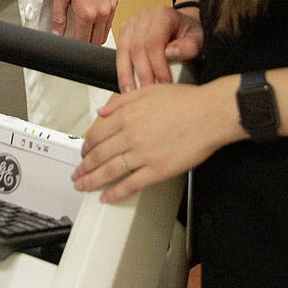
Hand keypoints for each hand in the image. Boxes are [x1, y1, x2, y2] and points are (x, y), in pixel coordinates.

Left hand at [50, 0, 118, 44]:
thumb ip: (59, 16)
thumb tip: (56, 34)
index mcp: (87, 13)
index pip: (82, 41)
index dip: (73, 46)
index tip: (67, 45)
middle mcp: (102, 12)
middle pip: (95, 41)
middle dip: (84, 43)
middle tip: (73, 39)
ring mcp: (111, 7)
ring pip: (104, 33)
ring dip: (94, 36)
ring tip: (82, 30)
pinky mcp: (115, 0)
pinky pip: (110, 21)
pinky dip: (102, 25)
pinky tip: (92, 19)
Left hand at [72, 77, 238, 202]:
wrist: (209, 113)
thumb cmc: (186, 101)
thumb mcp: (149, 91)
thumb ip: (122, 101)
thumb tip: (103, 111)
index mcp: (127, 115)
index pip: (98, 134)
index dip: (86, 146)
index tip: (83, 153)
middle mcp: (131, 135)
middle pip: (99, 155)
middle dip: (84, 167)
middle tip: (77, 174)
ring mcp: (143, 154)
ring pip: (110, 171)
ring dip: (93, 181)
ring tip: (84, 186)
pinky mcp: (157, 170)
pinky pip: (131, 184)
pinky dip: (115, 193)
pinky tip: (107, 197)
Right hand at [115, 3, 202, 91]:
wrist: (182, 27)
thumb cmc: (189, 34)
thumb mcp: (197, 40)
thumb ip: (188, 47)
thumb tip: (169, 53)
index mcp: (162, 15)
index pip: (154, 42)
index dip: (157, 65)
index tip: (164, 83)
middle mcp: (144, 17)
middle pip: (136, 47)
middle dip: (142, 74)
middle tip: (148, 93)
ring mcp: (131, 24)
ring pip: (123, 50)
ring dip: (126, 75)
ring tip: (131, 94)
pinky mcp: (124, 33)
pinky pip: (119, 52)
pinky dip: (121, 70)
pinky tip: (126, 86)